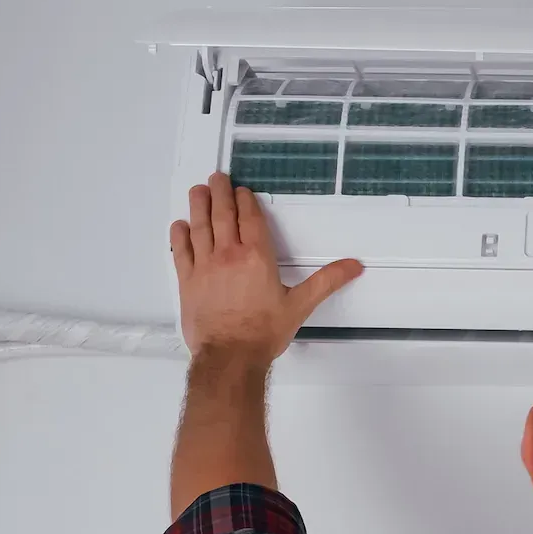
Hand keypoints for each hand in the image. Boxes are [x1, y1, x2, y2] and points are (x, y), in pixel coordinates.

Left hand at [170, 171, 361, 363]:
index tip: (242, 190)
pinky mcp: (187, 281)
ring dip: (198, 205)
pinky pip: (181, 251)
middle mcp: (228, 255)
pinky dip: (179, 235)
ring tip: (198, 190)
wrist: (230, 356)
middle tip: (217, 178)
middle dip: (220, 193)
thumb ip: (327, 281)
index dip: (246, 202)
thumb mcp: (300, 305)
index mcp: (257, 257)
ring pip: (200, 227)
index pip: (250, 219)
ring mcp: (204, 266)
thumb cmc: (262, 332)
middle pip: (222, 215)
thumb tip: (353, 266)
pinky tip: (180, 225)